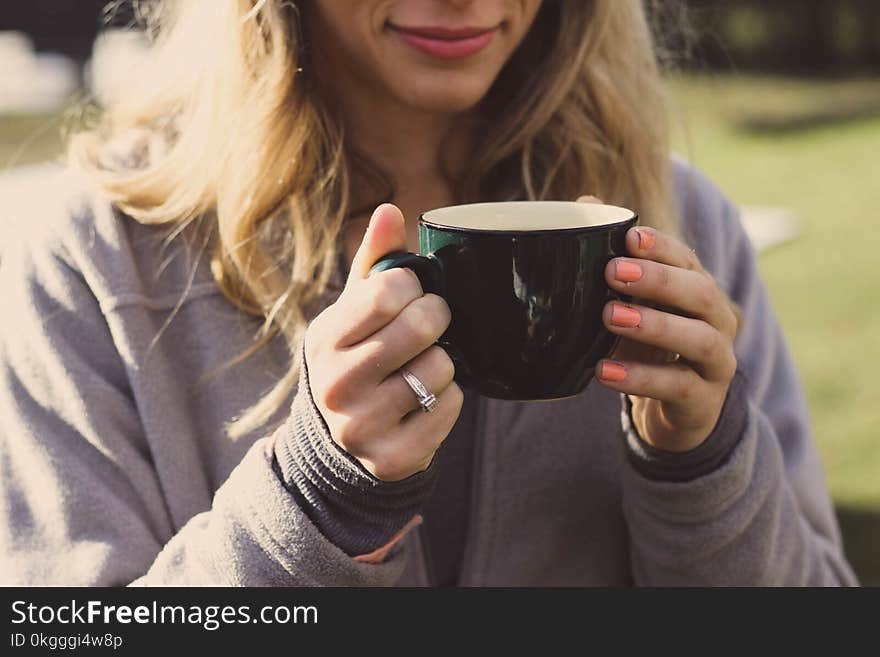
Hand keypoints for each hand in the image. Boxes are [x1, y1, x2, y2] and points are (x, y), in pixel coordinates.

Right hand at [304, 204, 462, 480]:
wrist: (340, 439)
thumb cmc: (356, 356)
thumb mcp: (354, 311)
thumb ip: (375, 262)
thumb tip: (391, 209)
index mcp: (323, 339)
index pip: (386, 292)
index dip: (412, 286)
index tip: (411, 293)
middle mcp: (335, 385)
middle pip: (419, 327)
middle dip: (436, 318)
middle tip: (430, 325)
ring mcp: (362, 426)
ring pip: (440, 368)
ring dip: (442, 362)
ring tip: (420, 368)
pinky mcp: (392, 458)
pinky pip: (450, 406)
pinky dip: (449, 398)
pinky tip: (424, 401)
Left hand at [595, 225, 738, 452]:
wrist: (675, 411)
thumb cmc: (650, 346)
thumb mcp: (631, 305)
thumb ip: (612, 259)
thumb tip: (584, 201)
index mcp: (697, 290)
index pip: (687, 260)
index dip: (661, 247)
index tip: (629, 236)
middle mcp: (716, 320)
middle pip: (699, 292)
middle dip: (658, 280)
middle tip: (612, 272)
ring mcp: (716, 361)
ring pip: (698, 338)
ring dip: (654, 324)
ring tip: (608, 316)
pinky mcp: (703, 400)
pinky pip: (677, 386)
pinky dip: (641, 377)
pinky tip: (604, 372)